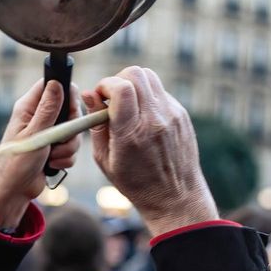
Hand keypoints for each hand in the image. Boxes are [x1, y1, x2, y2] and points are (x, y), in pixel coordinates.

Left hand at [0, 79, 79, 228]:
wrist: (13, 191)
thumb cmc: (15, 163)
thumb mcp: (34, 134)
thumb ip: (48, 109)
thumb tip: (56, 83)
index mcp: (29, 107)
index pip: (52, 85)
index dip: (67, 94)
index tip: (71, 111)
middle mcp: (38, 117)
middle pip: (69, 109)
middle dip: (71, 129)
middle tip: (61, 139)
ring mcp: (47, 133)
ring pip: (72, 132)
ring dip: (68, 148)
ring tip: (52, 157)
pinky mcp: (53, 148)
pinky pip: (70, 148)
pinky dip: (65, 158)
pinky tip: (52, 165)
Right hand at [81, 66, 216, 236]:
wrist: (176, 197)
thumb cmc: (136, 183)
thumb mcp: (105, 159)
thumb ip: (96, 125)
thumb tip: (89, 95)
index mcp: (132, 134)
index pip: (121, 88)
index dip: (105, 85)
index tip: (99, 96)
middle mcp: (155, 120)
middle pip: (136, 74)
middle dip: (118, 80)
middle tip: (112, 98)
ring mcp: (172, 115)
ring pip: (150, 77)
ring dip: (133, 84)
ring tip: (127, 105)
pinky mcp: (182, 115)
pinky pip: (160, 92)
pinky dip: (147, 96)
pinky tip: (142, 116)